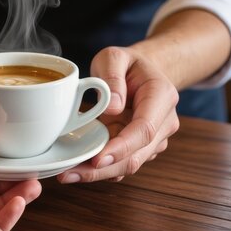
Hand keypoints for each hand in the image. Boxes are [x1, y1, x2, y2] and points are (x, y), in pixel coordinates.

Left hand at [58, 46, 179, 182]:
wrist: (141, 73)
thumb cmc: (127, 64)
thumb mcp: (114, 56)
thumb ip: (112, 75)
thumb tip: (113, 107)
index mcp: (161, 96)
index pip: (144, 129)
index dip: (121, 147)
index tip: (98, 159)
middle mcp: (163, 123)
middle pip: (136, 156)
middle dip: (102, 170)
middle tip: (68, 173)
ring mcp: (154, 140)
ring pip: (127, 166)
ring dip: (97, 174)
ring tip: (66, 174)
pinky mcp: (140, 149)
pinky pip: (120, 164)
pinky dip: (99, 171)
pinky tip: (76, 170)